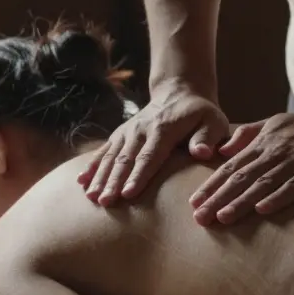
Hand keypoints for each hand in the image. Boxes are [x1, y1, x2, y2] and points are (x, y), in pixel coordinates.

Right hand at [80, 81, 229, 206]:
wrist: (179, 92)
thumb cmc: (200, 114)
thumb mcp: (213, 121)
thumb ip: (207, 137)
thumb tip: (201, 152)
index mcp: (164, 129)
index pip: (149, 156)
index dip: (138, 176)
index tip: (127, 194)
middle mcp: (141, 130)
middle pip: (125, 159)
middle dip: (113, 181)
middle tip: (104, 202)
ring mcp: (128, 132)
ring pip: (111, 156)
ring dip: (100, 177)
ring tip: (91, 197)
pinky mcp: (120, 134)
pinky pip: (103, 150)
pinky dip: (91, 166)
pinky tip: (80, 182)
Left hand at [190, 105, 293, 225]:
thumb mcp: (275, 123)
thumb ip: (248, 135)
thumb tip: (222, 150)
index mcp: (265, 143)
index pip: (232, 167)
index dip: (211, 185)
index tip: (193, 203)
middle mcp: (276, 153)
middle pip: (242, 178)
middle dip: (218, 198)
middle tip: (199, 218)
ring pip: (263, 184)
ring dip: (242, 201)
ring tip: (223, 218)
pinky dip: (278, 197)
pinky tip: (263, 211)